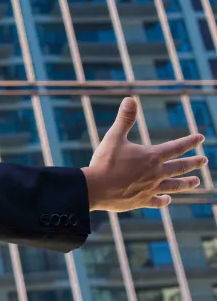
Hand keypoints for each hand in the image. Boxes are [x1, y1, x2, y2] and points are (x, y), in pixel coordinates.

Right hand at [84, 97, 205, 211]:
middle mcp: (156, 173)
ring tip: (197, 182)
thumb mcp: (113, 137)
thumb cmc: (104, 162)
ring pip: (174, 186)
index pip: (176, 147)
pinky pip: (157, 201)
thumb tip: (130, 99)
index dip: (189, 141)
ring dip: (187, 183)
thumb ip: (124, 119)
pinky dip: (163, 201)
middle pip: (180, 167)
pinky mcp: (141, 200)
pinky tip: (168, 200)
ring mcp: (150, 188)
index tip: (201, 138)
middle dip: (194, 162)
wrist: (95, 188)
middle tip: (204, 160)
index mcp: (151, 156)